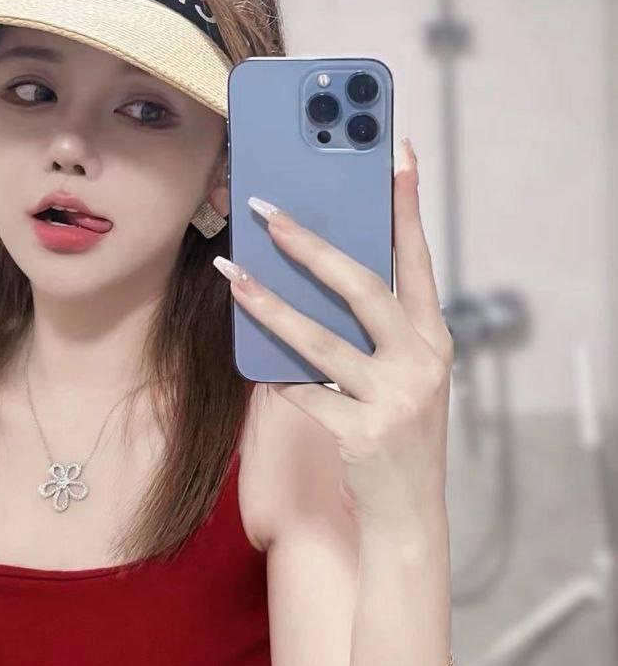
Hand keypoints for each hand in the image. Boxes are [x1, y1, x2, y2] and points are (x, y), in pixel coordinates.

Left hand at [214, 138, 452, 529]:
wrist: (407, 511)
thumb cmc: (396, 430)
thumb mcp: (403, 374)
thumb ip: (375, 329)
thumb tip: (318, 270)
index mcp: (434, 338)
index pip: (419, 259)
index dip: (406, 207)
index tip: (396, 154)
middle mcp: (422, 362)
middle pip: (363, 287)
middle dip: (311, 244)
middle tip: (266, 211)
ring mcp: (394, 398)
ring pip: (318, 339)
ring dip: (269, 304)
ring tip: (232, 274)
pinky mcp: (362, 432)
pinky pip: (303, 391)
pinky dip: (275, 375)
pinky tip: (254, 362)